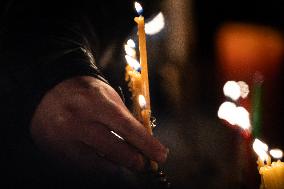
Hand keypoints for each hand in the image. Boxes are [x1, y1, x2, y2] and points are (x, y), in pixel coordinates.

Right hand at [30, 76, 167, 172]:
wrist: (50, 90)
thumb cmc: (86, 92)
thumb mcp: (109, 97)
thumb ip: (125, 119)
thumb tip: (144, 143)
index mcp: (95, 102)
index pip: (126, 127)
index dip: (146, 144)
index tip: (160, 155)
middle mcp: (78, 120)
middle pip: (112, 149)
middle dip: (133, 160)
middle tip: (143, 163)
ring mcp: (64, 137)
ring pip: (97, 163)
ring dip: (116, 165)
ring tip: (124, 160)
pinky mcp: (56, 150)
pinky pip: (83, 166)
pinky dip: (98, 165)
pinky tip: (105, 160)